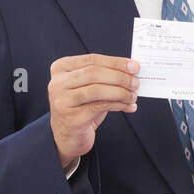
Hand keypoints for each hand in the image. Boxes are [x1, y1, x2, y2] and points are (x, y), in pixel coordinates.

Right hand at [48, 54, 138, 169]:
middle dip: (119, 77)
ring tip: (133, 96)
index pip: (92, 59)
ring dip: (120, 92)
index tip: (134, 66)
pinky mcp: (71, 117)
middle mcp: (57, 83)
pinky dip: (119, 105)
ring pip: (97, 90)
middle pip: (94, 73)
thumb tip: (132, 68)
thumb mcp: (89, 86)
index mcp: (61, 68)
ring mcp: (62, 100)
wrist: (69, 133)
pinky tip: (129, 106)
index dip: (116, 62)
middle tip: (136, 82)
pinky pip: (101, 106)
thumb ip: (105, 75)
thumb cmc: (82, 105)